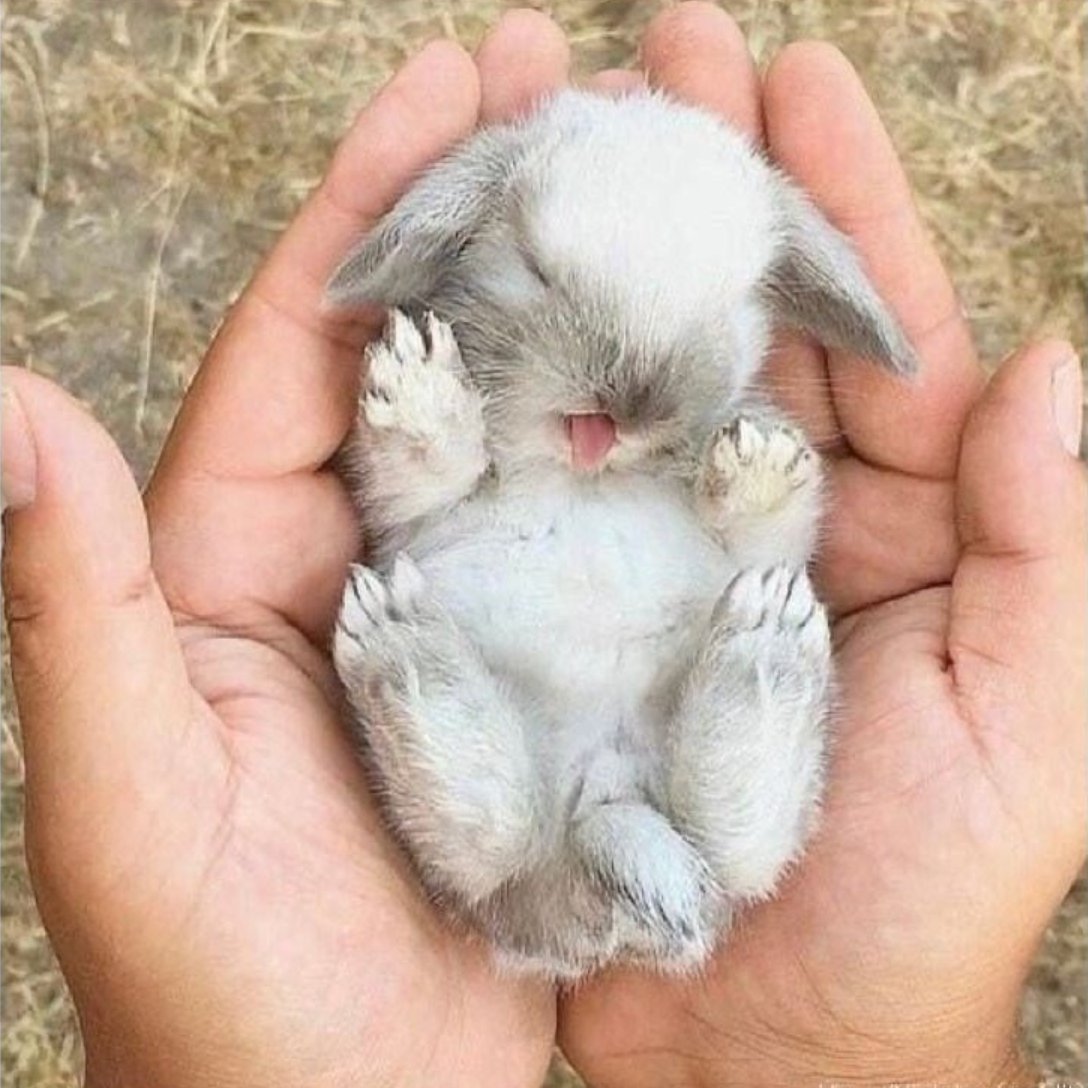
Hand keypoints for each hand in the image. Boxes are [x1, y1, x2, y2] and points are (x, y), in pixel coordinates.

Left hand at [1, 13, 574, 1087]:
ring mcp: (454, 602)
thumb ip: (70, 607)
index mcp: (236, 560)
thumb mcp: (128, 803)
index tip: (447, 79)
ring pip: (513, 419)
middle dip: (487, 205)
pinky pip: (581, 526)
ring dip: (571, 299)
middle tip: (563, 77)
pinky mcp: (535, 665)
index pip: (302, 343)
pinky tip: (700, 362)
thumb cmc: (226, 998)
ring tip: (645, 182)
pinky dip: (632, 437)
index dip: (372, 204)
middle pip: (419, 347)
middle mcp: (349, 554)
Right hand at [560, 7, 1084, 1086]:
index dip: (832, 198)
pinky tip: (471, 309)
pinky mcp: (570, 622)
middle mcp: (772, 521)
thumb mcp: (1034, 738)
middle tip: (647, 53)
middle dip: (702, 183)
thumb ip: (1060, 557)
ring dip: (597, 261)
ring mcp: (660, 563)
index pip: (869, 330)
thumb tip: (1051, 366)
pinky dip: (513, 398)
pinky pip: (542, 489)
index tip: (783, 72)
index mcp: (895, 528)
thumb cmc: (906, 911)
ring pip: (633, 382)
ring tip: (545, 139)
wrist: (758, 1054)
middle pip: (740, 322)